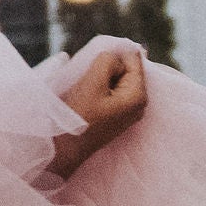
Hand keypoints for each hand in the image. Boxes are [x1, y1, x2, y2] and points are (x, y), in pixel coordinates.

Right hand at [52, 37, 148, 175]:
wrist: (65, 149)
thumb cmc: (78, 115)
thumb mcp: (93, 81)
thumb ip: (109, 60)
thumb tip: (119, 57)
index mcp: (139, 95)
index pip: (133, 58)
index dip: (113, 58)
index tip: (95, 72)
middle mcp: (140, 104)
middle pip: (127, 69)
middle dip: (109, 68)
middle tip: (90, 81)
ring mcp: (130, 111)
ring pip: (118, 79)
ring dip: (103, 78)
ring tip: (88, 90)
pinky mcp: (118, 115)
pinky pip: (114, 90)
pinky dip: (101, 88)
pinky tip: (89, 97)